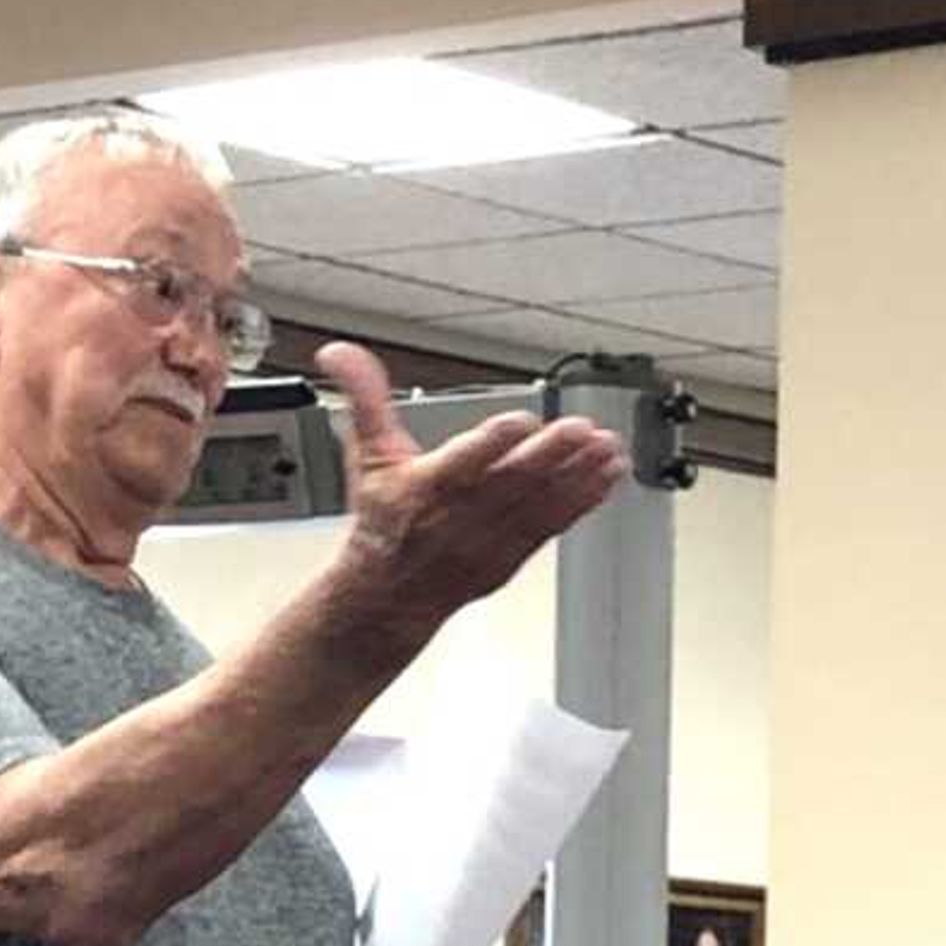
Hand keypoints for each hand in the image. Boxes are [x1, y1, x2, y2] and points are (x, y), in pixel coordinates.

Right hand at [318, 343, 630, 630]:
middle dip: (548, 456)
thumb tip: (339, 352)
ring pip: (540, 503)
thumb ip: (364, 399)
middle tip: (579, 430)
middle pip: (510, 483)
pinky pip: (555, 524)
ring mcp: (494, 536)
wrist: (391, 593)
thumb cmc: (386, 522)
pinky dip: (585, 500)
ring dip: (577, 475)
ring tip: (605, 448)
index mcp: (427, 488)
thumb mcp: (369, 455)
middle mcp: (464, 515)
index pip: (460, 463)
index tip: (516, 423)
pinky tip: (607, 476)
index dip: (489, 444)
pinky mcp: (517, 550)